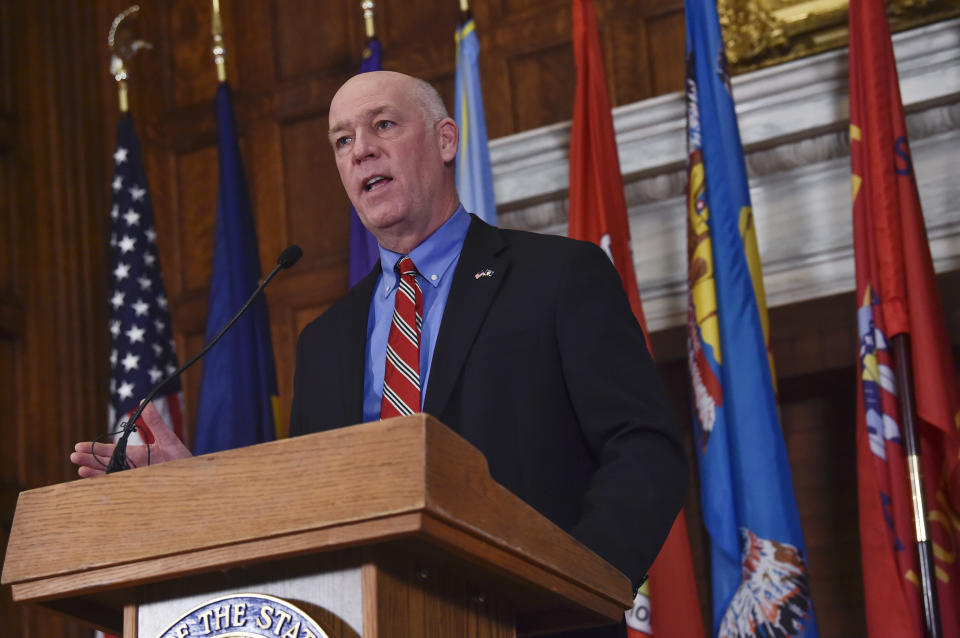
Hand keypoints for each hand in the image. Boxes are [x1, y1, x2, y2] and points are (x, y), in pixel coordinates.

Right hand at [70, 401, 191, 477]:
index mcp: (138, 454)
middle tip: (73, 456)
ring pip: (110, 475)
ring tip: (79, 468)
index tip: (79, 446)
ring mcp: (135, 479)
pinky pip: (120, 487)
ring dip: (95, 472)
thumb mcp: (169, 439)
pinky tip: (96, 481)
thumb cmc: (184, 459)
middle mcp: (134, 467)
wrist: (195, 479)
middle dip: (90, 459)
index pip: (113, 451)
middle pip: (107, 462)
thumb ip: (155, 423)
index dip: (97, 449)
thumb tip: (144, 401)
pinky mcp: (139, 489)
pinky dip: (108, 484)